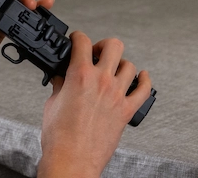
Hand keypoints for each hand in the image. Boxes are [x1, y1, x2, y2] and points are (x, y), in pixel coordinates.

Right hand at [38, 33, 152, 177]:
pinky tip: (142, 77)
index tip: (76, 41)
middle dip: (103, 45)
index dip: (77, 37)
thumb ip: (60, 85)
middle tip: (96, 53)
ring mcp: (117, 95)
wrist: (71, 160)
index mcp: (79, 75)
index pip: (82, 41)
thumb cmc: (59, 137)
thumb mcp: (52, 103)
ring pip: (130, 65)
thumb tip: (61, 78)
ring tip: (113, 70)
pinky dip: (145, 81)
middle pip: (113, 45)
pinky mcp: (126, 111)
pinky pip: (144, 90)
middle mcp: (102, 81)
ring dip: (120, 64)